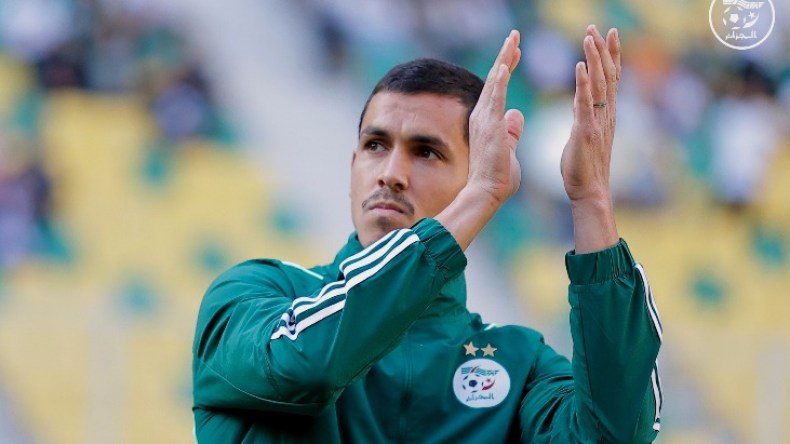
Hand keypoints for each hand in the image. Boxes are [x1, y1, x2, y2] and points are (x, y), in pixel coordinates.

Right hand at [435, 30, 523, 250]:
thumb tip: (517, 115)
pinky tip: (507, 63)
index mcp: (488, 121)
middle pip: (495, 78)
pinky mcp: (489, 126)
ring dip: (505, 59)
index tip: (516, 52)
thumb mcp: (509, 149)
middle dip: (506, 55)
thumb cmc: (498, 178)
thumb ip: (512, 132)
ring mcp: (484, 119)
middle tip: (515, 35)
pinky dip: (501, 79)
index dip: (507, 68)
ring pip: (495, 82)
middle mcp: (482, 116)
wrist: (487, 194)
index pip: (498, 88)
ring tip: (514, 39)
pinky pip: (495, 97)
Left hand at [561, 25, 619, 203]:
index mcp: (604, 115)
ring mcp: (598, 122)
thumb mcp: (583, 136)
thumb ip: (584, 118)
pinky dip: (583, 83)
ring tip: (589, 37)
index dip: (611, 56)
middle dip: (603, 50)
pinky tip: (580, 66)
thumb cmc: (583, 168)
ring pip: (599, 84)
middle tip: (599, 27)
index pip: (611, 79)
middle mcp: (606, 115)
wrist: (589, 191)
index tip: (609, 34)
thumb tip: (580, 106)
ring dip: (594, 59)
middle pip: (608, 75)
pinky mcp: (586, 131)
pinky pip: (585, 103)